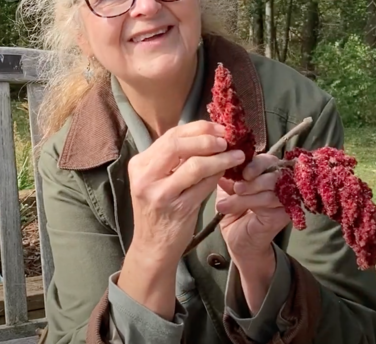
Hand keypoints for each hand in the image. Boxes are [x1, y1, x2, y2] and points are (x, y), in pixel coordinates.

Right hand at [118, 120, 244, 319]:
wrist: (153, 247)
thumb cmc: (160, 210)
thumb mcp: (157, 180)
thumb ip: (174, 159)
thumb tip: (207, 134)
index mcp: (140, 164)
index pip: (170, 135)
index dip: (198, 128)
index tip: (218, 128)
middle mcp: (145, 176)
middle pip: (178, 144)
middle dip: (207, 138)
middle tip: (227, 139)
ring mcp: (159, 193)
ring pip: (194, 165)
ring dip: (219, 157)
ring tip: (236, 155)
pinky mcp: (177, 208)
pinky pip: (203, 185)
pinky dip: (218, 175)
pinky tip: (229, 172)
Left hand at [216, 153, 290, 258]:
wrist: (239, 242)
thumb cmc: (234, 214)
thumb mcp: (227, 192)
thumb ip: (227, 178)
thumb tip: (221, 163)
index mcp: (266, 172)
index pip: (266, 160)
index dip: (255, 164)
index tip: (242, 173)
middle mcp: (280, 182)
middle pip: (272, 172)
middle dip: (252, 180)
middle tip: (235, 189)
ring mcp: (285, 197)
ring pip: (270, 188)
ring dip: (246, 196)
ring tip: (226, 205)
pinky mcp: (285, 213)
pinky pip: (271, 202)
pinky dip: (253, 203)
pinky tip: (239, 210)